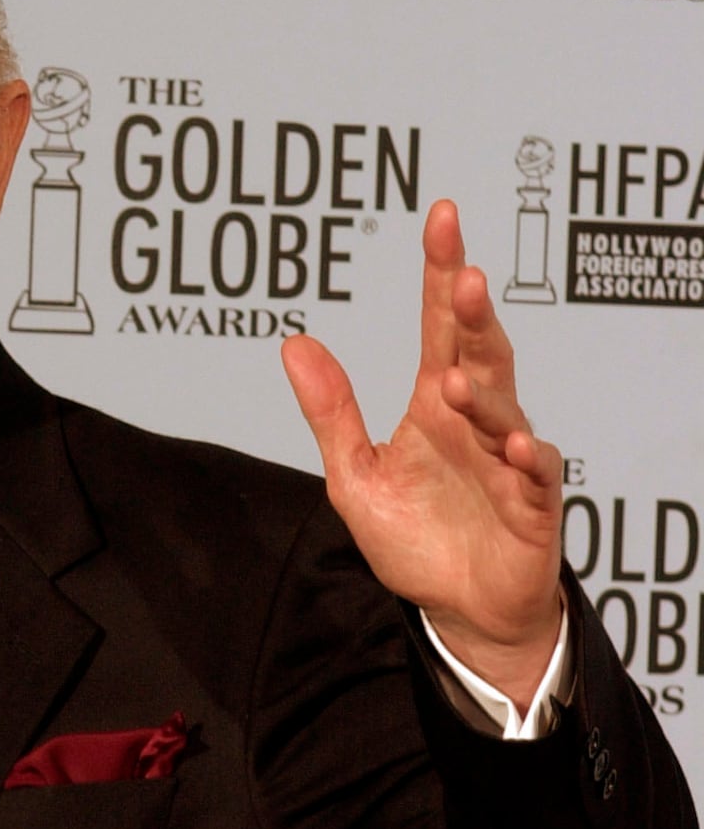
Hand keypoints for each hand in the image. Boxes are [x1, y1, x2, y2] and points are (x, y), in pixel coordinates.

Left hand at [281, 198, 563, 711]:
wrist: (461, 610)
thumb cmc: (418, 539)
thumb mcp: (356, 476)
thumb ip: (331, 413)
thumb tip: (293, 345)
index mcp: (437, 405)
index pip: (442, 327)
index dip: (443, 273)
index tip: (442, 218)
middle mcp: (478, 421)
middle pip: (483, 353)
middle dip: (475, 317)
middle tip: (465, 277)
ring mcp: (509, 461)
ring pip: (507, 411)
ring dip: (486, 392)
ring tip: (457, 378)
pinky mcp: (531, 507)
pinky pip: (534, 476)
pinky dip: (525, 459)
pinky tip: (513, 446)